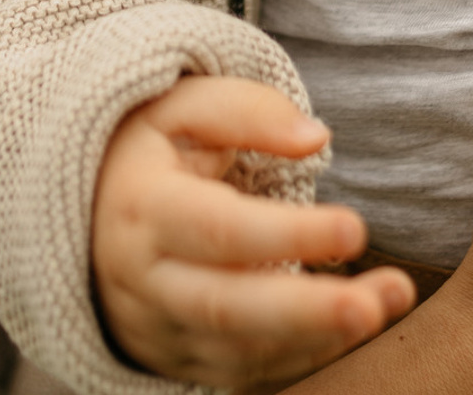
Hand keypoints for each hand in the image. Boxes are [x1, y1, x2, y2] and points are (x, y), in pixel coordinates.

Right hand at [91, 75, 415, 385]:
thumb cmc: (145, 148)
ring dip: (321, 338)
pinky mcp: (176, 362)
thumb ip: (247, 109)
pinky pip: (245, 374)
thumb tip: (316, 138)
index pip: (218, 230)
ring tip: (387, 304)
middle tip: (375, 304)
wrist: (84, 208)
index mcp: (140, 208)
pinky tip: (352, 329)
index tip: (355, 228)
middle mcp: (142, 279)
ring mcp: (157, 329)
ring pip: (243, 353)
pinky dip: (302, 359)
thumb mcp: (180, 105)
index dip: (288, 234)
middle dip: (307, 313)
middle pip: (229, 310)